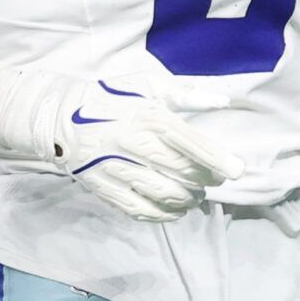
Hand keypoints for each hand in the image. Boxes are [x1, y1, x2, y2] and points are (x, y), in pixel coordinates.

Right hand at [50, 77, 244, 222]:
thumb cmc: (114, 98)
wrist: (62, 116)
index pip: (187, 140)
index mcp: (145, 115)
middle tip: (215, 179)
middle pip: (179, 170)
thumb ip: (187, 93)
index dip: (215, 157)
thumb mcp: (149, 85)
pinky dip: (163, 215)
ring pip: (161, 193)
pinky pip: (138, 209)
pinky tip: (175, 211)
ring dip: (187, 199)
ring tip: (196, 195)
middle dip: (205, 179)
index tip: (238, 171)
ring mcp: (114, 168)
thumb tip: (223, 99)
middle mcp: (131, 143)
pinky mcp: (103, 187)